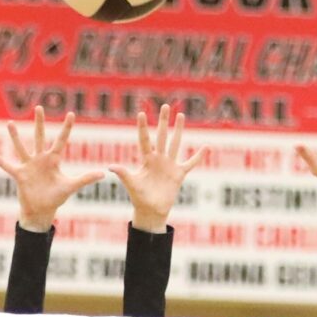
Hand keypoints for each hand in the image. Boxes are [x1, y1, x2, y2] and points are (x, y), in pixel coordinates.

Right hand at [0, 107, 104, 231]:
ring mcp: (29, 166)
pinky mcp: (20, 175)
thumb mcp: (71, 186)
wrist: (42, 210)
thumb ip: (85, 178)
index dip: (67, 128)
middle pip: (40, 137)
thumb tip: (103, 173)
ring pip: (21, 147)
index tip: (71, 113)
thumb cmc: (56, 198)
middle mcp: (40, 159)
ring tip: (10, 123)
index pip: (61, 140)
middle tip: (40, 107)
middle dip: (40, 123)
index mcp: (53, 160)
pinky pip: (8, 167)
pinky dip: (0, 162)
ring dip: (15, 136)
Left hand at [109, 105, 205, 232]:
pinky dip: (198, 157)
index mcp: (146, 160)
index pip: (144, 139)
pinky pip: (190, 163)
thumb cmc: (139, 198)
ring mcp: (169, 165)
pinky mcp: (179, 174)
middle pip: (162, 136)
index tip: (141, 113)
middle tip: (165, 106)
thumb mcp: (131, 185)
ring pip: (175, 144)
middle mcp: (158, 159)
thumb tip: (110, 166)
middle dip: (163, 121)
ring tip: (180, 115)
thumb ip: (123, 174)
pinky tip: (206, 147)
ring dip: (178, 130)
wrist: (151, 211)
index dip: (143, 127)